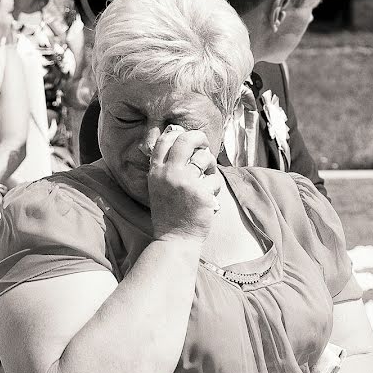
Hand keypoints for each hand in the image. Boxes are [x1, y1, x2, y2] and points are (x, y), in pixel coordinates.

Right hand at [148, 127, 222, 242]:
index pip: (165, 140)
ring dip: (210, 166)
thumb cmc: (171, 213)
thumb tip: (185, 140)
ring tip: (207, 179)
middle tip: (204, 144)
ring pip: (205, 158)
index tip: (188, 137)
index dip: (180, 133)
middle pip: (186, 140)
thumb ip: (168, 167)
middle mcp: (168, 174)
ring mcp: (185, 183)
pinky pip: (215, 180)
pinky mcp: (201, 192)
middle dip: (199, 137)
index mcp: (156, 172)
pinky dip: (215, 188)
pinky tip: (208, 199)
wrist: (175, 238)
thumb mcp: (160, 187)